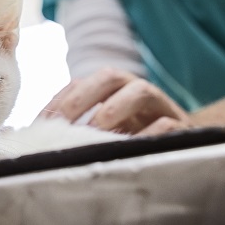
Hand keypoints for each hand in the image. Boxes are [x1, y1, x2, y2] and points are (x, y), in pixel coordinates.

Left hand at [38, 67, 191, 135]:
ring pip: (143, 91)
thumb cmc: (135, 137)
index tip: (40, 123)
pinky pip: (168, 123)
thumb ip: (78, 130)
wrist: (186, 144)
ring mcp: (161, 106)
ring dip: (116, 107)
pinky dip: (151, 133)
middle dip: (84, 95)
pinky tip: (133, 147)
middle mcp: (135, 89)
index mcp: (113, 90)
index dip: (60, 100)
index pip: (82, 83)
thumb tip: (38, 139)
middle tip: (64, 121)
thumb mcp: (105, 132)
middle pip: (111, 76)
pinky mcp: (182, 127)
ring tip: (97, 129)